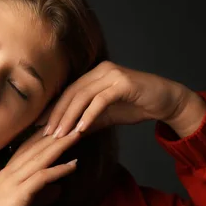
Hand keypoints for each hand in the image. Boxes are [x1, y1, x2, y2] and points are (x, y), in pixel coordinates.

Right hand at [0, 130, 80, 205]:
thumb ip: (39, 196)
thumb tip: (58, 190)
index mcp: (7, 172)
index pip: (27, 147)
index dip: (44, 135)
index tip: (61, 123)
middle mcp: (9, 172)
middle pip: (36, 147)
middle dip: (56, 132)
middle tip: (74, 119)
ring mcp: (13, 181)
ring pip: (40, 157)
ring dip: (61, 145)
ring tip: (78, 134)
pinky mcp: (19, 194)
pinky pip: (42, 177)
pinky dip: (59, 169)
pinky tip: (74, 165)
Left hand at [43, 61, 203, 137]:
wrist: (167, 101)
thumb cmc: (136, 106)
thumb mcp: (105, 116)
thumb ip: (86, 121)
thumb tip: (65, 133)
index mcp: (93, 75)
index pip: (67, 92)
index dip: (52, 109)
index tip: (39, 126)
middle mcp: (100, 70)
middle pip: (71, 93)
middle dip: (57, 115)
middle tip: (45, 133)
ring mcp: (112, 75)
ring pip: (82, 97)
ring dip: (69, 117)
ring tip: (60, 135)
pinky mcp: (123, 83)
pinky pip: (100, 100)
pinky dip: (89, 115)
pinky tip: (81, 129)